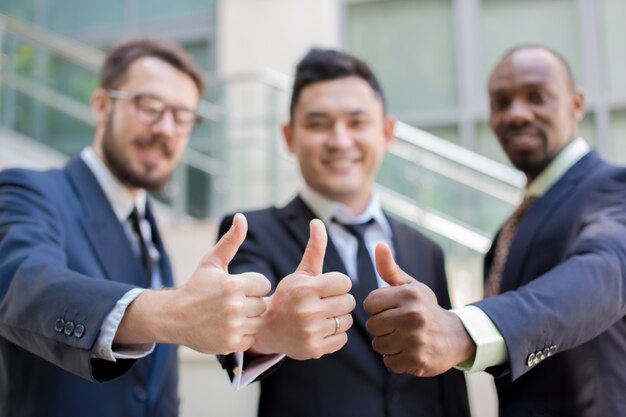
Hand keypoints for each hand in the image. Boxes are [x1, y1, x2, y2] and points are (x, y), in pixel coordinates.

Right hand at [116, 213, 270, 353]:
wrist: (174, 317)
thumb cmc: (196, 286)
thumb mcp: (212, 262)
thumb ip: (231, 240)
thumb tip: (241, 217)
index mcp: (234, 284)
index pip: (264, 284)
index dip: (254, 286)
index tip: (240, 287)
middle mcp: (234, 306)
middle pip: (263, 304)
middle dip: (251, 303)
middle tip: (234, 302)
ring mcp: (233, 326)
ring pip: (258, 322)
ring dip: (248, 320)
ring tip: (231, 315)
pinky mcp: (230, 344)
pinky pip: (251, 339)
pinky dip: (243, 335)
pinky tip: (228, 327)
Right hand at [251, 219, 355, 359]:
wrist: (267, 329)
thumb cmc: (288, 296)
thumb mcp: (300, 273)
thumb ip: (314, 249)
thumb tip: (318, 221)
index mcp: (305, 289)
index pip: (345, 282)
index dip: (337, 284)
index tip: (325, 288)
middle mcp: (308, 310)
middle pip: (349, 301)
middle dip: (339, 300)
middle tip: (324, 303)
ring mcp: (311, 332)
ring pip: (347, 321)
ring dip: (338, 318)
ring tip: (322, 316)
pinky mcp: (314, 349)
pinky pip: (342, 339)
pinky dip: (335, 335)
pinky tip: (320, 330)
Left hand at [363, 243, 474, 376]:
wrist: (455, 336)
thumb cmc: (424, 308)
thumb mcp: (410, 286)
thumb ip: (390, 268)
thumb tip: (379, 244)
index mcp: (409, 295)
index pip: (369, 303)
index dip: (377, 308)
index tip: (391, 309)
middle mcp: (413, 315)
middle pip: (372, 325)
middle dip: (381, 327)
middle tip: (398, 325)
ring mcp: (416, 339)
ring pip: (378, 345)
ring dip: (388, 344)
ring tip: (404, 338)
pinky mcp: (418, 360)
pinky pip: (389, 362)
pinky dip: (396, 359)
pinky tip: (409, 351)